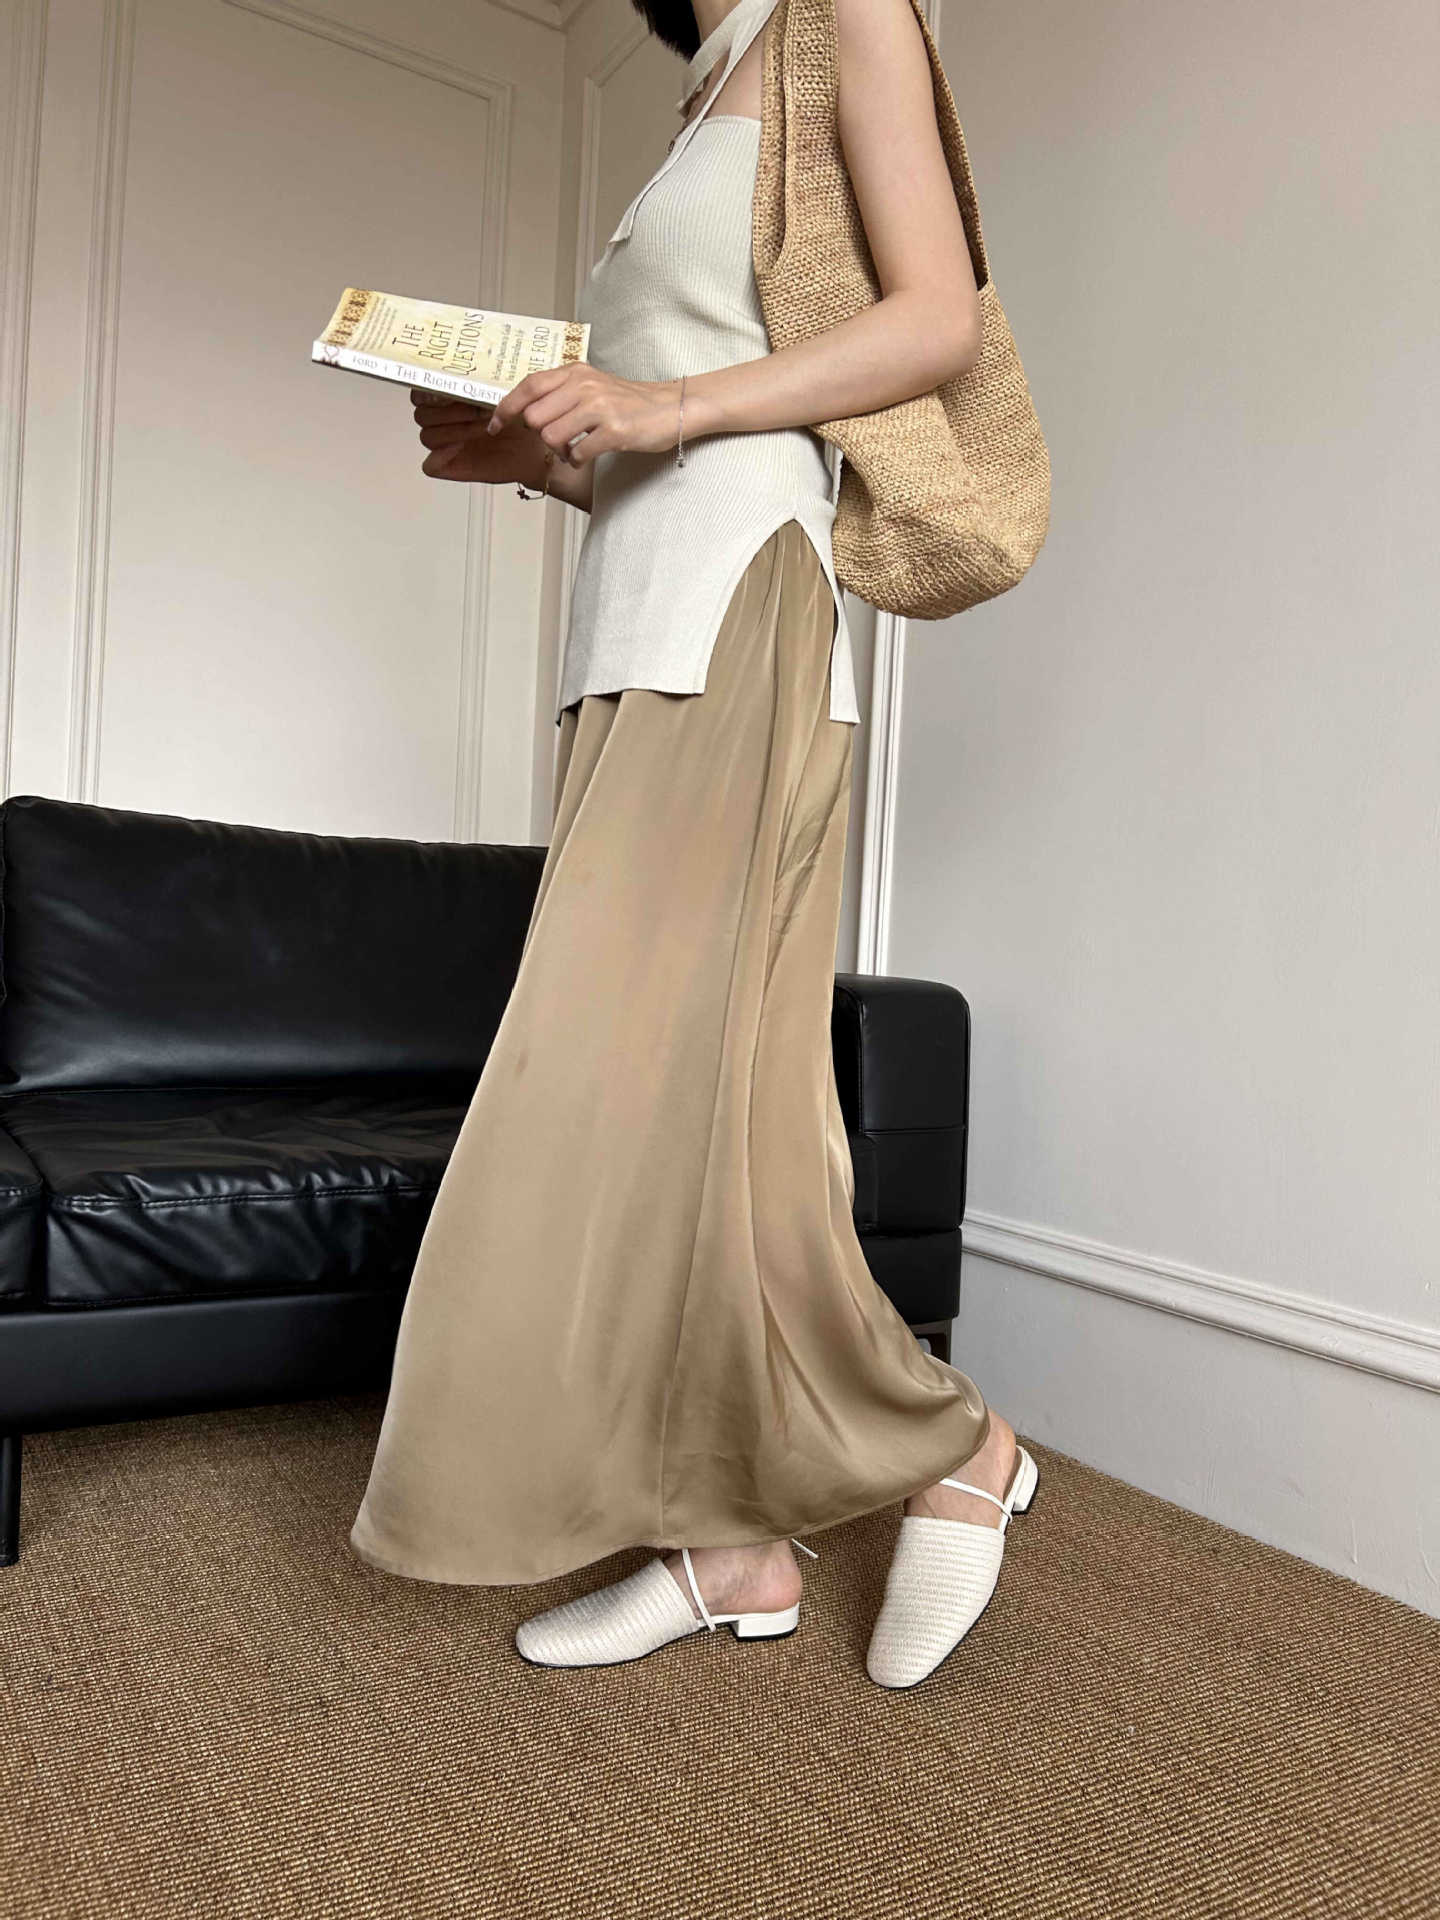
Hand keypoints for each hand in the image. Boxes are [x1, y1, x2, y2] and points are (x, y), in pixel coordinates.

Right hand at [409, 389, 551, 487]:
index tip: (452, 388)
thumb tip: (470, 377)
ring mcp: (444, 445)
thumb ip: (480, 386)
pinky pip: (430, 465)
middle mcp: (442, 422)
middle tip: (478, 410)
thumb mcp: (501, 394)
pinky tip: (461, 447)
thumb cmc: (518, 420)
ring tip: (482, 427)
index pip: (421, 393)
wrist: (536, 448)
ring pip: (428, 436)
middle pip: (422, 415)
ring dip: (455, 429)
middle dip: (451, 411)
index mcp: (446, 400)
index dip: (430, 391)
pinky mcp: (450, 466)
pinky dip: (441, 455)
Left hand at [483, 364, 684, 467]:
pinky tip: (587, 456)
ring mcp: (599, 407)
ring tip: (573, 449)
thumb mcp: (591, 385)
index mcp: (575, 372)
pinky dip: (576, 461)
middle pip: (534, 417)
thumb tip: (526, 412)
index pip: (528, 387)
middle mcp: (584, 386)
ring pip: (551, 436)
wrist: (671, 407)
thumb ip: (561, 392)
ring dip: (558, 451)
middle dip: (540, 435)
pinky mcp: (614, 431)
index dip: (505, 408)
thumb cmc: (628, 402)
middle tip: (557, 439)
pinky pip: (576, 454)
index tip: (494, 426)